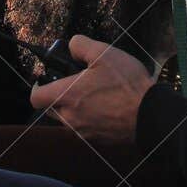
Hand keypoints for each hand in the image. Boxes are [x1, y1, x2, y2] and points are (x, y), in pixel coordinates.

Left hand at [29, 35, 153, 143]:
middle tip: (76, 85)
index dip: (38, 87)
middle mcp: (70, 118)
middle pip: (51, 110)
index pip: (36, 98)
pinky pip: (84, 129)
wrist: (150, 115)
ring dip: (75, 109)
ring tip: (96, 96)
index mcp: (66, 96)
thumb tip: (71, 45)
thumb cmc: (127, 84)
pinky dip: (89, 119)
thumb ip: (81, 46)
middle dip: (58, 97)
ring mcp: (83, 132)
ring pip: (68, 120)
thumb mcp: (105, 53)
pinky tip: (107, 108)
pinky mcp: (96, 141)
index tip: (46, 80)